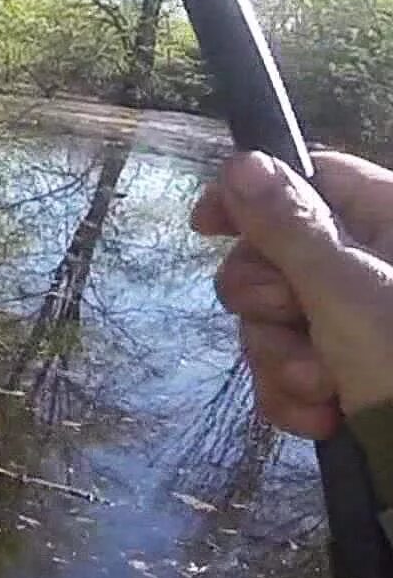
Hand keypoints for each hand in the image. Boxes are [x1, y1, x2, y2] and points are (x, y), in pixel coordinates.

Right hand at [193, 151, 392, 438]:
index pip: (306, 180)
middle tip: (289, 319)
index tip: (204, 228)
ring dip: (282, 360)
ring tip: (322, 388)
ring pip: (273, 322)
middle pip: (273, 258)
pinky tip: (322, 417)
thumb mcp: (345, 288)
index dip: (247, 199)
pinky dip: (294, 395)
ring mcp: (358, 323)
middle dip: (266, 305)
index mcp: (388, 222)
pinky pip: (286, 368)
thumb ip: (288, 226)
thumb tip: (240, 161)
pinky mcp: (346, 373)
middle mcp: (372, 267)